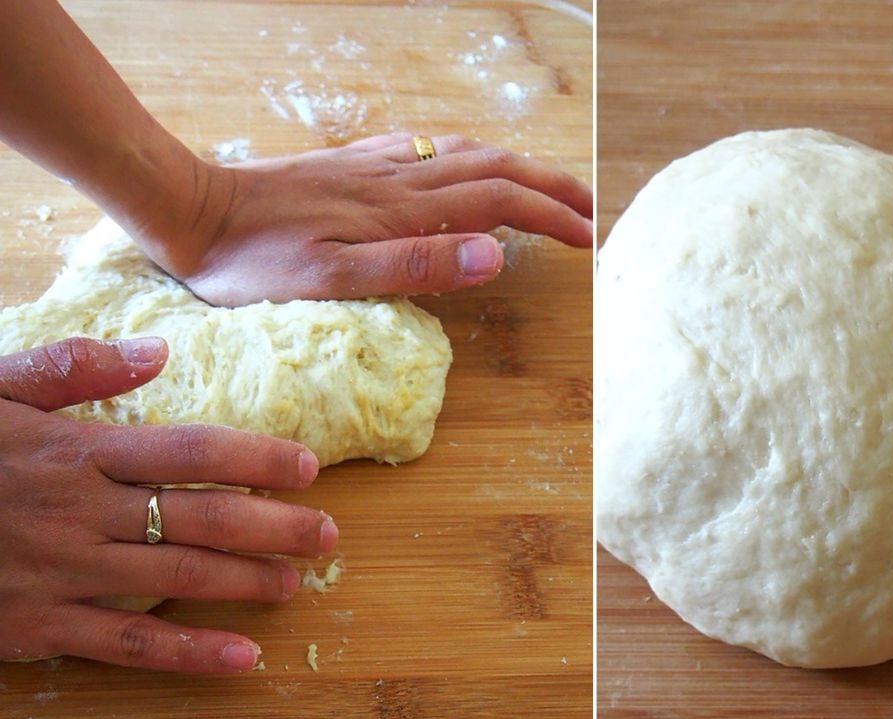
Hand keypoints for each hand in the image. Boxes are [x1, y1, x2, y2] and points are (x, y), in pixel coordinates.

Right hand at [0, 336, 337, 672]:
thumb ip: (71, 368)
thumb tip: (156, 353)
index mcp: (77, 449)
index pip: (190, 449)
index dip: (256, 457)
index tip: (307, 466)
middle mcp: (82, 510)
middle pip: (201, 516)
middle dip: (275, 526)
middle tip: (328, 535)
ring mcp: (63, 571)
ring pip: (176, 577)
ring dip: (246, 582)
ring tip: (298, 583)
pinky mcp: (38, 625)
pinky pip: (126, 645)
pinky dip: (188, 654)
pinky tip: (242, 657)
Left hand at [138, 133, 593, 305]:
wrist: (190, 213)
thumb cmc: (253, 262)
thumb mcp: (332, 280)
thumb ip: (417, 266)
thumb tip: (496, 255)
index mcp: (401, 212)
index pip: (498, 204)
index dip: (548, 217)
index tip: (586, 238)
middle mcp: (397, 180)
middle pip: (494, 170)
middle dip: (548, 186)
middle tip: (588, 209)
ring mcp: (374, 168)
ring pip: (464, 155)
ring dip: (515, 169)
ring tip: (545, 188)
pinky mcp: (351, 165)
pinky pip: (426, 150)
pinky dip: (467, 157)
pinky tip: (464, 165)